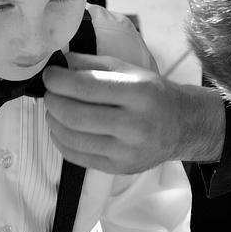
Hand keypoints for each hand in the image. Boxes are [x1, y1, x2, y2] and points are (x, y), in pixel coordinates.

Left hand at [42, 53, 225, 174]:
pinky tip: (60, 128)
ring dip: (53, 121)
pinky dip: (60, 140)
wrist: (182, 125)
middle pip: (75, 115)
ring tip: (53, 109)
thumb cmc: (152, 92)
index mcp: (138, 92)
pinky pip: (78, 157)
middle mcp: (134, 124)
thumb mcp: (129, 70)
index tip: (49, 74)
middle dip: (52, 101)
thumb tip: (60, 63)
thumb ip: (93, 64)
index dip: (59, 80)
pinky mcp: (119, 168)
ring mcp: (126, 151)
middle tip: (48, 92)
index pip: (86, 87)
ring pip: (73, 138)